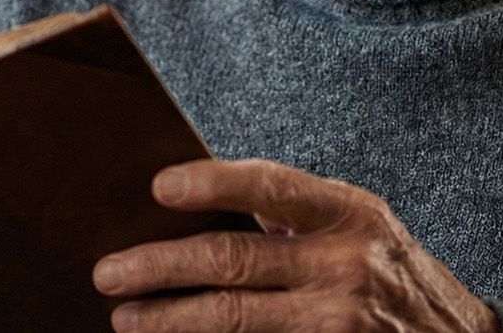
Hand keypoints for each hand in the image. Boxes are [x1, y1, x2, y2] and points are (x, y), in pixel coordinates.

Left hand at [92, 159, 498, 331]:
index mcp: (349, 210)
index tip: (159, 186)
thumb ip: (297, 213)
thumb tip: (207, 198)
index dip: (212, 183)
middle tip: (108, 273)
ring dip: (170, 319)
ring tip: (126, 317)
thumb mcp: (361, 224)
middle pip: (234, 261)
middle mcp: (346, 262)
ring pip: (235, 319)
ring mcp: (341, 318)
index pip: (270, 186)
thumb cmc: (393, 272)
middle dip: (161, 266)